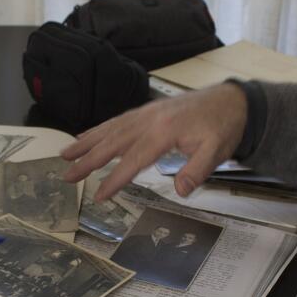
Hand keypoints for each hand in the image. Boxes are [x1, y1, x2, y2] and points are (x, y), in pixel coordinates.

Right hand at [61, 82, 247, 201]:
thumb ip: (197, 171)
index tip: (98, 195)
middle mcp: (149, 120)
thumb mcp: (216, 152)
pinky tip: (87, 136)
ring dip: (86, 142)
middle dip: (87, 160)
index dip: (115, 179)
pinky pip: (117, 121)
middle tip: (67, 176)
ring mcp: (146, 113)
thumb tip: (180, 190)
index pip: (133, 160)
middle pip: (112, 143)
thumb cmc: (223, 127)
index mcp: (164, 132)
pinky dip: (99, 129)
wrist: (231, 100)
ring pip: (110, 129)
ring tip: (65, 154)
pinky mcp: (147, 111)